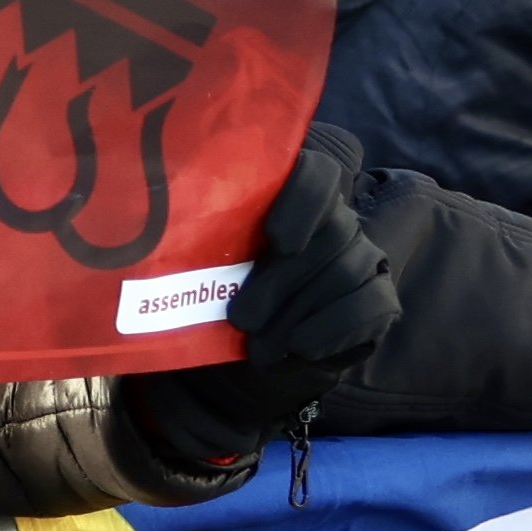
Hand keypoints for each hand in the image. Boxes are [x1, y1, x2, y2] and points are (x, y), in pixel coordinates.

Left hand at [115, 142, 400, 475]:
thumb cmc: (213, 299)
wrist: (244, 358)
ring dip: (296, 312)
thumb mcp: (196, 265)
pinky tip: (299, 347)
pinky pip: (371, 304)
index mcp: (290, 195)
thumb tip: (153, 231)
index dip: (303, 199)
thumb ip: (193, 238)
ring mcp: (362, 256)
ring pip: (346, 270)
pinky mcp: (377, 297)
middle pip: (330, 230)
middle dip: (281, 281)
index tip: (276, 237)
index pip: (317, 173)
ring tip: (258, 346)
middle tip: (239, 318)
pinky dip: (331, 328)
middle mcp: (335, 218)